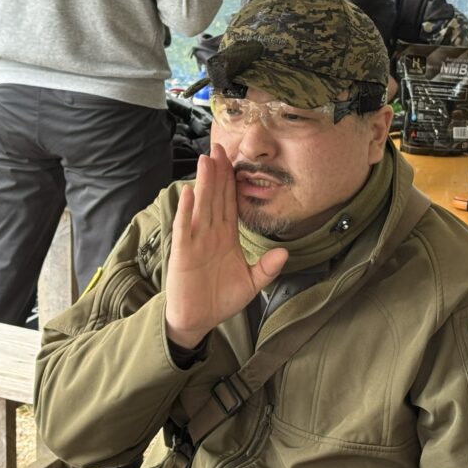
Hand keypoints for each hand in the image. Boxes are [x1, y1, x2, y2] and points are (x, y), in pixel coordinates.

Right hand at [165, 145, 287, 347]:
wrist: (198, 320)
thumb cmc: (220, 300)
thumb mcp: (250, 284)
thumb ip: (266, 268)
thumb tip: (284, 252)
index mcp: (226, 237)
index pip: (230, 203)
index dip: (232, 182)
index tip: (235, 160)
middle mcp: (210, 234)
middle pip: (216, 198)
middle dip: (218, 173)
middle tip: (218, 146)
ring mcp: (195, 241)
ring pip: (202, 207)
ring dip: (204, 183)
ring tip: (206, 160)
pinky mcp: (183, 253)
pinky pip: (185, 228)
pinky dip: (187, 211)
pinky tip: (189, 193)